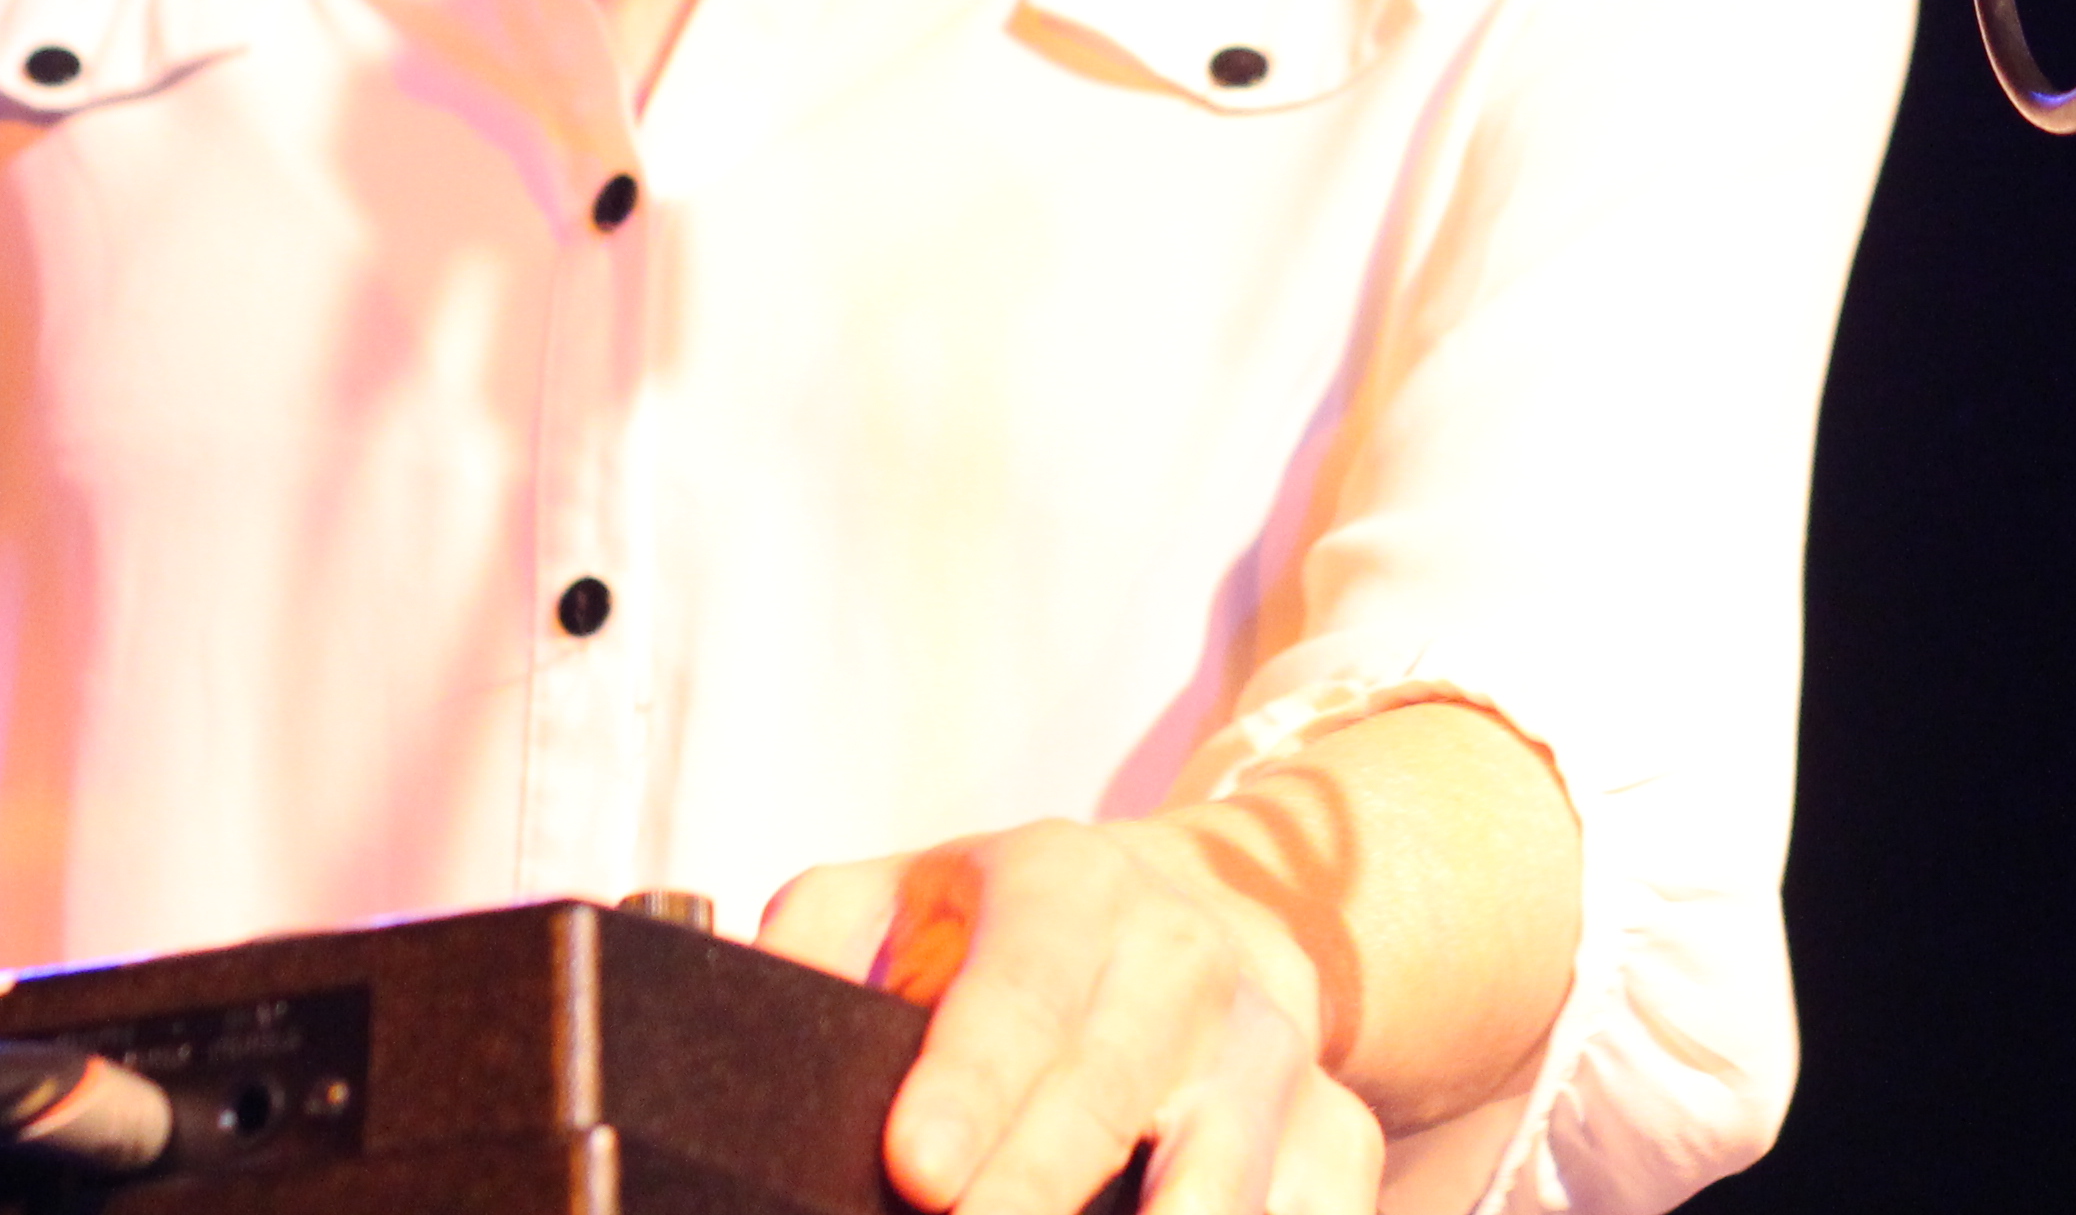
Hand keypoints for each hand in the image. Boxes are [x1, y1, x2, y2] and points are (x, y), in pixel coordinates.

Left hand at [756, 816, 1388, 1214]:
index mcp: (1069, 892)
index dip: (974, 1085)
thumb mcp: (907, 893)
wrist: (1211, 911)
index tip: (921, 1169)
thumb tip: (740, 1004)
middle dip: (1042, 1186)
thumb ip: (818, 939)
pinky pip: (1319, 1209)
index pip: (1023, 991)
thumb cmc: (1025, 933)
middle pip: (1116, 1092)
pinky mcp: (1335, 1133)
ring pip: (1232, 1169)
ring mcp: (1270, 1054)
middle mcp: (1183, 964)